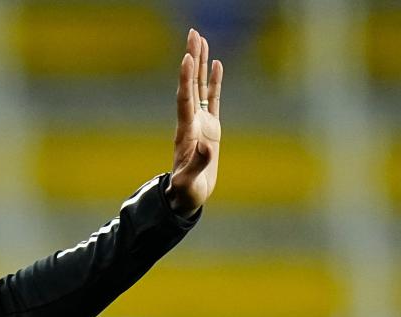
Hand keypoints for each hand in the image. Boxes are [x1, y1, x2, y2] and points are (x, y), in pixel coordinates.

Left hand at [166, 28, 222, 216]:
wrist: (187, 197)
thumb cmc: (186, 191)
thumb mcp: (189, 182)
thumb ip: (197, 164)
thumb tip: (207, 146)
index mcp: (186, 132)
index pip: (185, 99)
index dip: (186, 79)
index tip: (186, 58)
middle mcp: (190, 122)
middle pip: (190, 85)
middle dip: (192, 60)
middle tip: (193, 34)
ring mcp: (200, 123)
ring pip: (200, 87)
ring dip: (201, 64)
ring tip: (201, 40)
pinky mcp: (210, 127)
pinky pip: (213, 99)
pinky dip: (214, 81)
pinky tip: (216, 63)